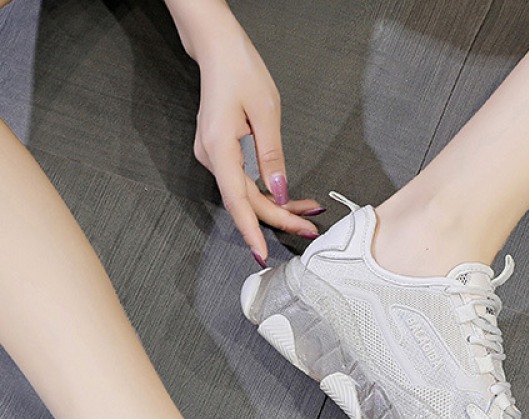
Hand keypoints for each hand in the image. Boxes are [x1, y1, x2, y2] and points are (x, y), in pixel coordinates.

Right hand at [190, 19, 322, 263]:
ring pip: (246, 193)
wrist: (215, 45)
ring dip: (276, 206)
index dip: (252, 231)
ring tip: (308, 212)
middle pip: (246, 201)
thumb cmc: (238, 69)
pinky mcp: (220, 151)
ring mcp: (213, 155)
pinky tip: (288, 197)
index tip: (263, 254)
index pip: (237, 201)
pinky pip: (243, 181)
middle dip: (279, 217)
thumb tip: (280, 191)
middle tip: (310, 227)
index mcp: (218, 148)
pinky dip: (266, 191)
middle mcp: (210, 156)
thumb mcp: (266, 112)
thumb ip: (273, 156)